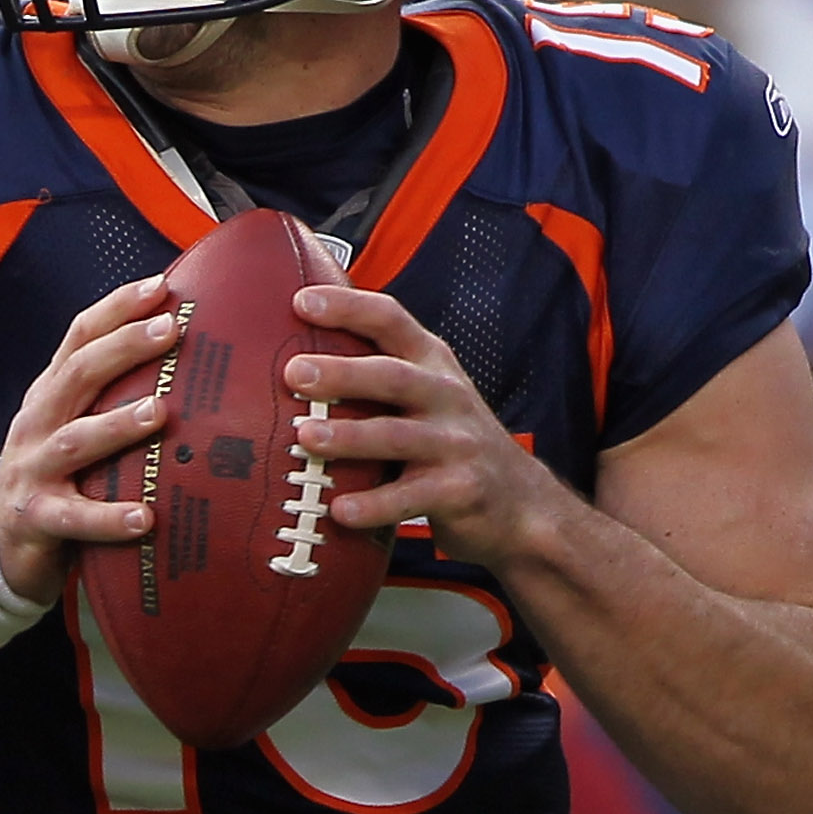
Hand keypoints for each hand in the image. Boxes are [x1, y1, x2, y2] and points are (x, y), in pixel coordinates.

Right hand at [0, 276, 179, 603]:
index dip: (117, 308)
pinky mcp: (37, 519)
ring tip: (159, 411)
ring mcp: (34, 469)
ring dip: (118, 424)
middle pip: (78, 375)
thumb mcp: (79, 426)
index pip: (80, 337)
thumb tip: (190, 364)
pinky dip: (109, 517)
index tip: (161, 287)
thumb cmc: (61, 477)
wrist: (5, 541)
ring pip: (76, 441)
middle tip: (169, 330)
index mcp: (52, 394)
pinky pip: (75, 518)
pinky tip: (145, 517)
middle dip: (123, 348)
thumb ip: (115, 397)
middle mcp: (39, 422)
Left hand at [285, 283, 560, 567]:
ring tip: (306, 439)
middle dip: (342, 373)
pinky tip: (341, 511)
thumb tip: (293, 362)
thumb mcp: (427, 396)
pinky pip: (411, 497)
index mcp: (431, 363)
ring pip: (398, 436)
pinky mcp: (461, 490)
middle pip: (392, 376)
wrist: (519, 501)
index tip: (300, 302)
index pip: (390, 319)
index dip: (347, 307)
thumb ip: (379, 376)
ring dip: (350, 437)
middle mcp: (446, 395)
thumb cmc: (450, 443)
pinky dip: (374, 506)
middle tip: (295, 373)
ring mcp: (456, 444)